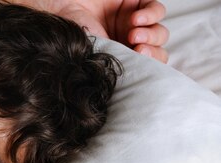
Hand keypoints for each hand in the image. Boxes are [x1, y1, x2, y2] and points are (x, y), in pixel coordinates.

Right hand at [13, 0, 169, 62]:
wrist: (62, 10)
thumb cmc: (71, 39)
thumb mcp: (92, 61)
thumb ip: (113, 73)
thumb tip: (131, 96)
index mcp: (121, 59)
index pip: (148, 67)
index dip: (150, 66)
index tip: (140, 64)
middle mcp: (129, 42)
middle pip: (156, 49)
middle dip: (151, 50)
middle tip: (138, 49)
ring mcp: (133, 22)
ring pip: (159, 31)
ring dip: (150, 34)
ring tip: (133, 32)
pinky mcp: (136, 2)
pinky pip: (155, 10)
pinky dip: (150, 15)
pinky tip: (136, 19)